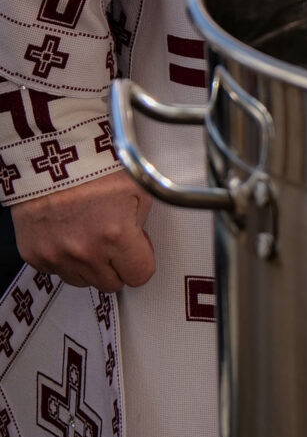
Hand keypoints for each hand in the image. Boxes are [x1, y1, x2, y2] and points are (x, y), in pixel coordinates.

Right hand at [11, 172, 155, 290]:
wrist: (49, 152)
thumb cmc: (93, 163)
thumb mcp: (137, 188)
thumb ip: (142, 224)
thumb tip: (139, 243)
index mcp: (116, 235)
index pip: (139, 275)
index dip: (140, 261)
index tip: (136, 250)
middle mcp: (85, 251)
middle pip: (111, 283)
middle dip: (116, 265)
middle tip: (111, 239)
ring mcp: (56, 255)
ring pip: (83, 280)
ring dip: (89, 264)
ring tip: (86, 231)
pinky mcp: (34, 254)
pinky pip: (56, 270)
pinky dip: (63, 257)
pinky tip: (66, 231)